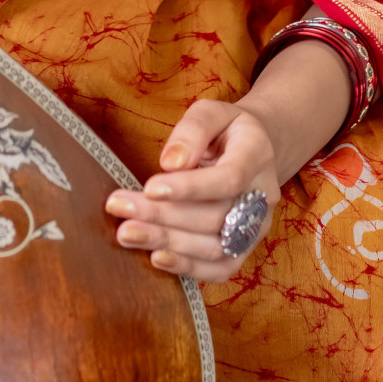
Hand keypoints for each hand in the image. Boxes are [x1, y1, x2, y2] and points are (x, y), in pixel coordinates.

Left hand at [105, 99, 280, 283]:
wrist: (256, 150)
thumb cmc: (225, 129)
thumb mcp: (211, 112)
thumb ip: (193, 130)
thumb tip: (170, 164)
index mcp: (257, 155)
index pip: (228, 179)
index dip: (190, 188)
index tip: (149, 187)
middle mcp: (263, 196)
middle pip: (215, 216)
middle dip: (163, 216)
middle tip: (119, 207)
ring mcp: (257, 226)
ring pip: (216, 247)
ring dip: (167, 242)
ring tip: (126, 233)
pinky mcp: (245, 248)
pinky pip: (221, 268)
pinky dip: (188, 267)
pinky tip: (156, 257)